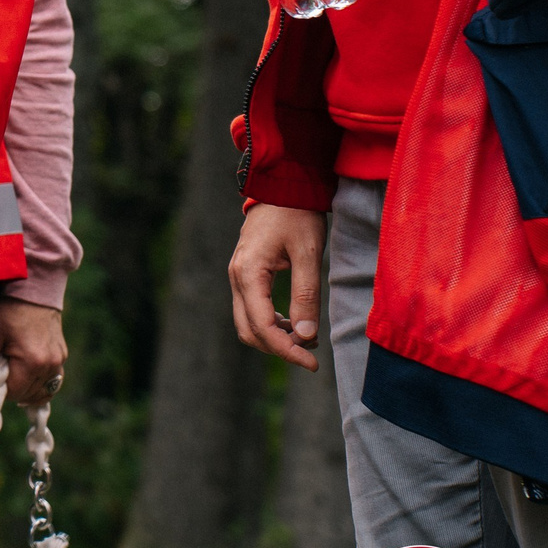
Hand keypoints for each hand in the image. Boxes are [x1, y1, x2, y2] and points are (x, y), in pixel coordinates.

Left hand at [0, 298, 66, 403]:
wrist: (35, 291)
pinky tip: (29, 383)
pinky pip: (53, 383)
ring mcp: (58, 362)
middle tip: (0, 374)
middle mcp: (49, 365)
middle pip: (27, 395)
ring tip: (14, 378)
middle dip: (12, 389)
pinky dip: (41, 386)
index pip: (13, 393)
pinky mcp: (62, 357)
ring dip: (26, 390)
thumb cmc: (10, 312)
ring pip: (42, 392)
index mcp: (31, 362)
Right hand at [229, 203, 328, 370]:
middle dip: (279, 348)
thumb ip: (305, 295)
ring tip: (307, 339)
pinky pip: (251, 310)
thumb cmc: (297, 215)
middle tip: (311, 355)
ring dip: (274, 338)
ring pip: (248, 323)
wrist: (282, 185)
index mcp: (248, 273)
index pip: (263, 327)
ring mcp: (237, 276)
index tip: (312, 363)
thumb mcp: (308, 254)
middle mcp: (236, 277)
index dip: (287, 350)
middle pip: (249, 331)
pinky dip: (271, 324)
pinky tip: (295, 322)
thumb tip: (305, 337)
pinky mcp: (244, 274)